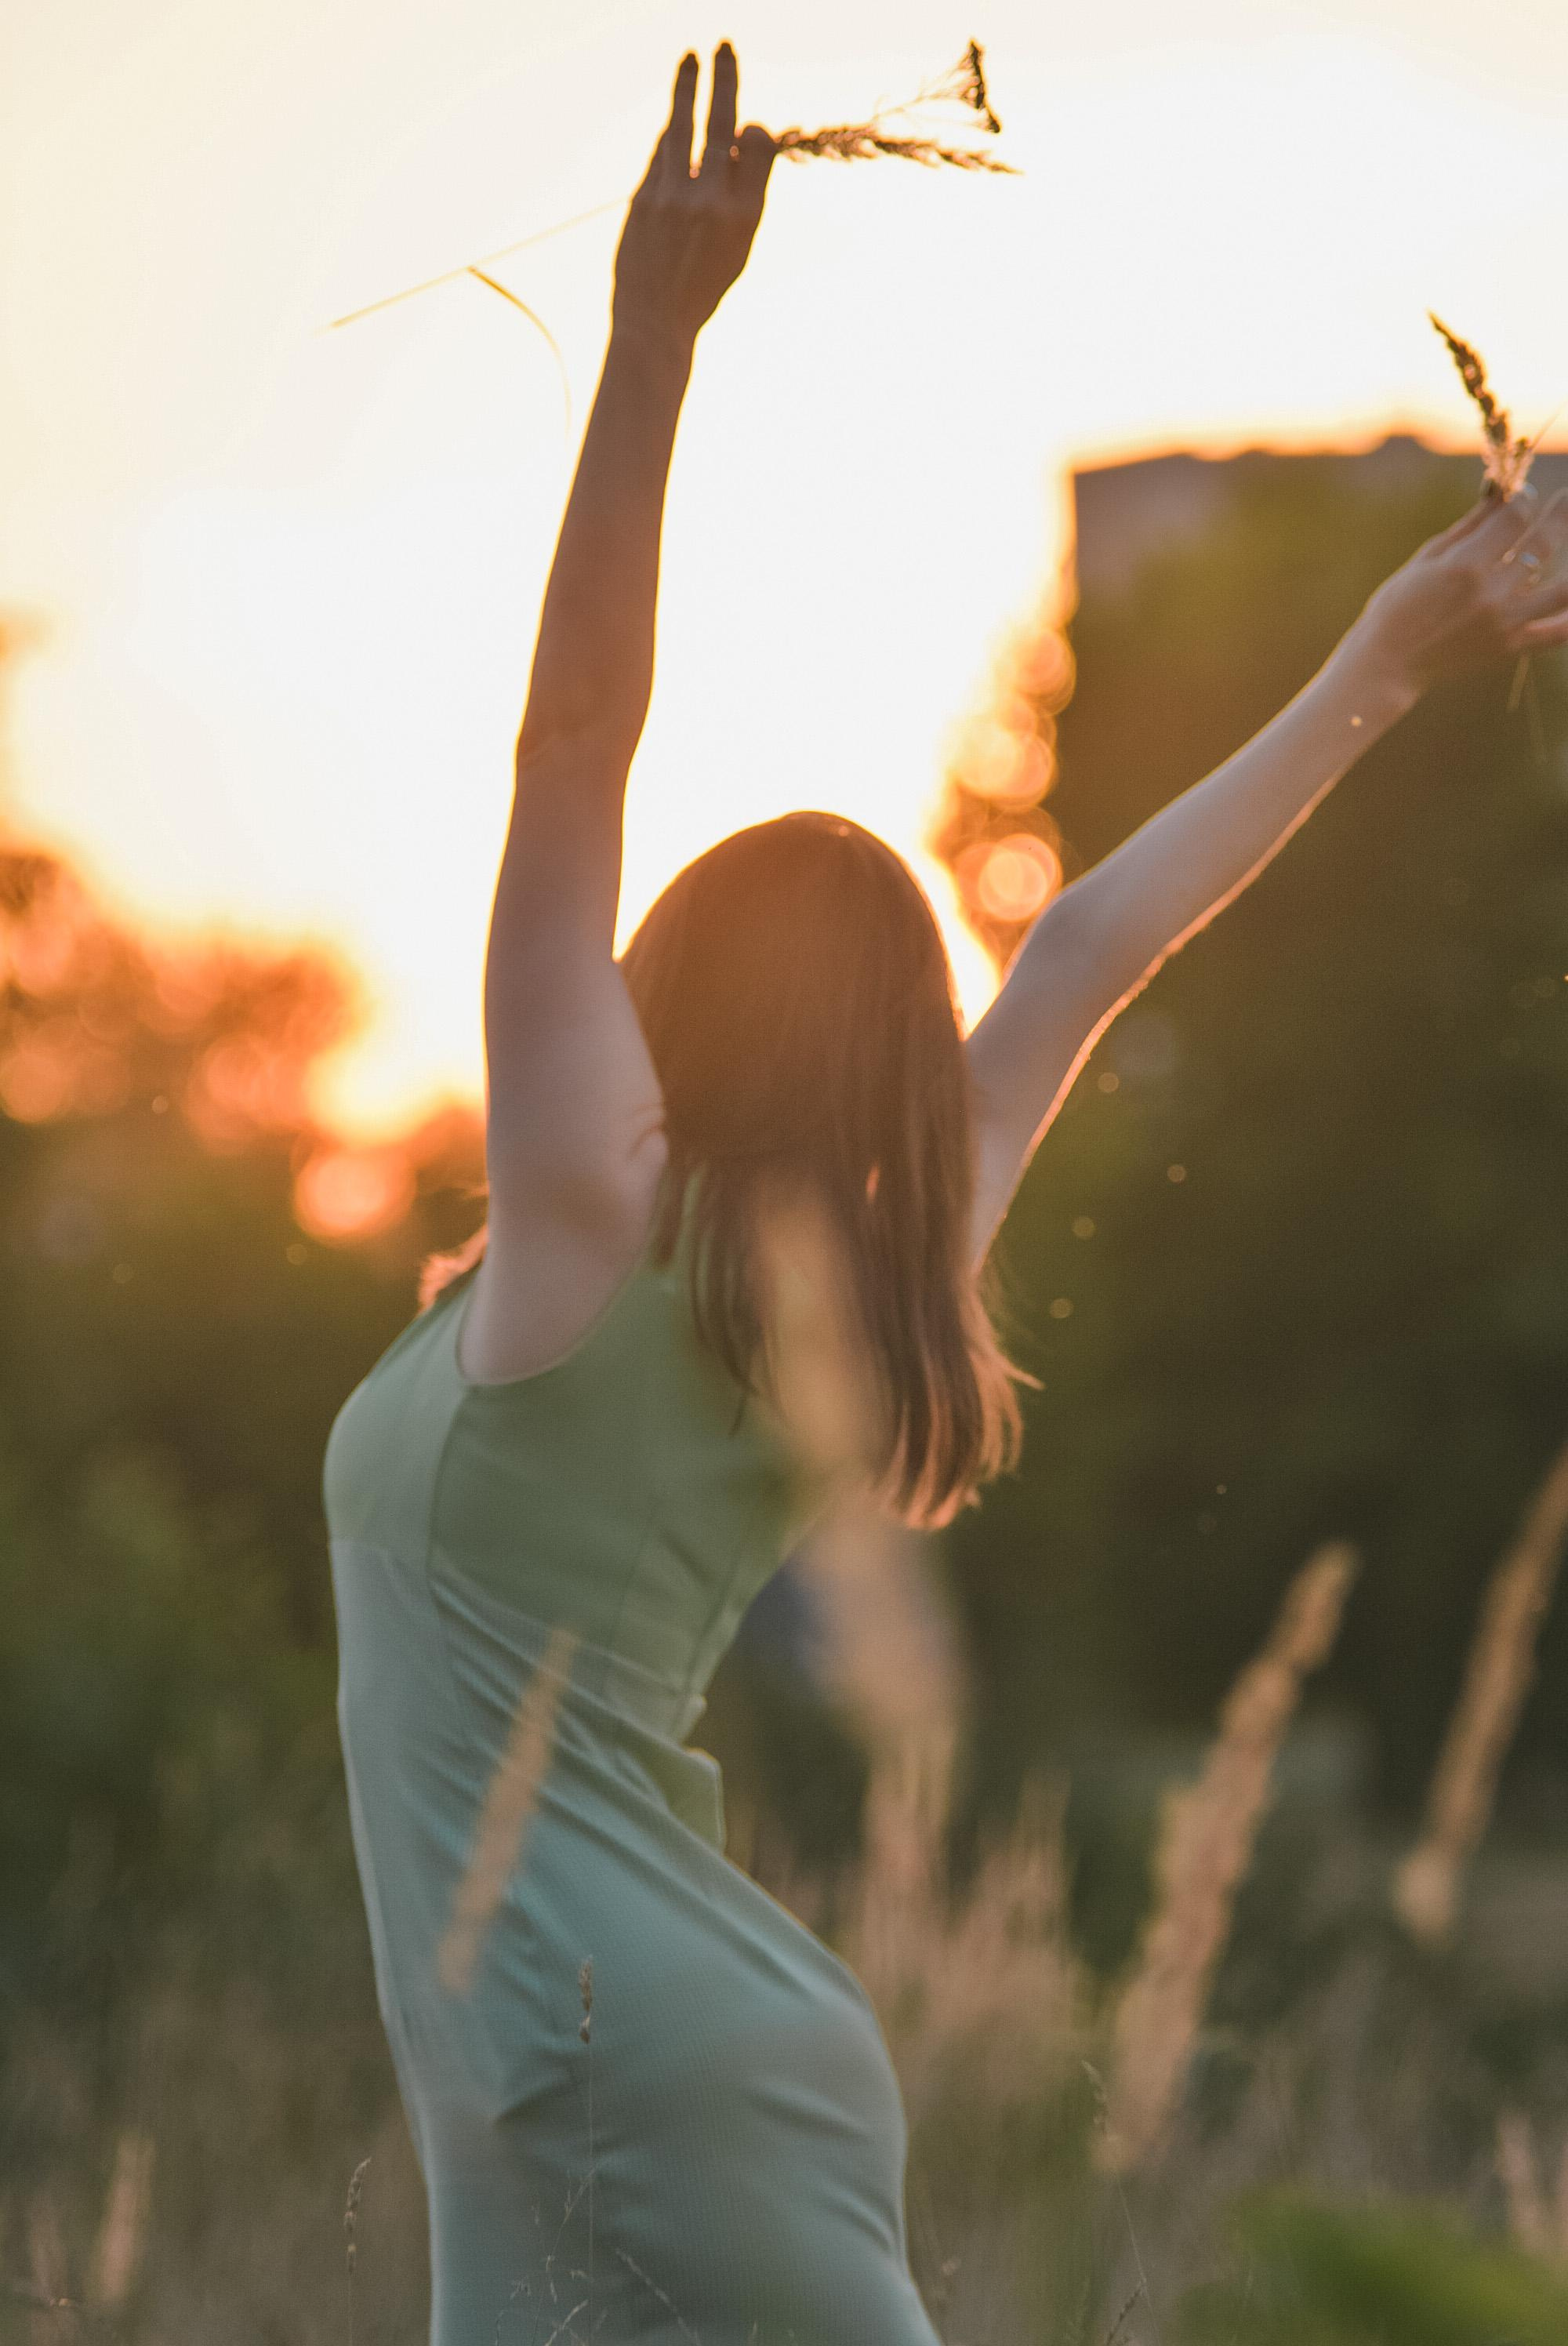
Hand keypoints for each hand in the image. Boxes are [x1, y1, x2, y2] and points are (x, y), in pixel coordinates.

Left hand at [612, 46, 774, 354]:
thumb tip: (738, 138)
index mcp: (745, 215)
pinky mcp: (643, 198)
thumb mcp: (738, 246)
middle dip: (724, 79)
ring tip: (690, 58)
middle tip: (724, 44)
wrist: (656, 322)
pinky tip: (675, 126)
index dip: (755, 130)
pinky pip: (661, 154)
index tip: (747, 129)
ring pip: (682, 127)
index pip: (759, 147)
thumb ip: (742, 194)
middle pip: (722, 124)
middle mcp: (712, 202)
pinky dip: (670, 140)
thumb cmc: (703, 285)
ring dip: (686, 87)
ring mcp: (674, 198)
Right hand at [1351, 487, 1567, 699]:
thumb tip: (1501, 493)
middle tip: (1563, 502)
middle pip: (1543, 544)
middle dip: (1557, 516)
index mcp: (1464, 566)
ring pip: (1562, 590)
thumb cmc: (1396, 607)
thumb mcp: (1426, 559)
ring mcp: (1504, 624)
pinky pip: (1558, 634)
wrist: (1387, 666)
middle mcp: (1490, 594)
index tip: (1522, 496)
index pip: (1514, 518)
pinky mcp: (1510, 648)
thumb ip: (1469, 527)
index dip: (1523, 500)